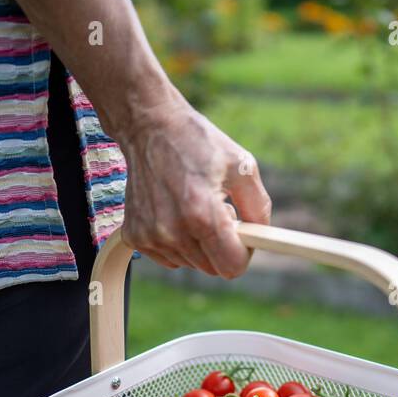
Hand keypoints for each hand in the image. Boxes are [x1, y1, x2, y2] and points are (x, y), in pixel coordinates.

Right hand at [112, 100, 271, 278]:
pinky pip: (169, 258)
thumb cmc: (198, 143)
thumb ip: (258, 207)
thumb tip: (262, 237)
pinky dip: (177, 243)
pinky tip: (174, 213)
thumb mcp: (242, 166)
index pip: (231, 266)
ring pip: (191, 264)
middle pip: (212, 268)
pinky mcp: (135, 237)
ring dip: (198, 244)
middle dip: (221, 247)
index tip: (242, 236)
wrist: (150, 128)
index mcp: (201, 213)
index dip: (243, 254)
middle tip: (217, 214)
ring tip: (193, 208)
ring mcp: (151, 236)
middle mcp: (173, 231)